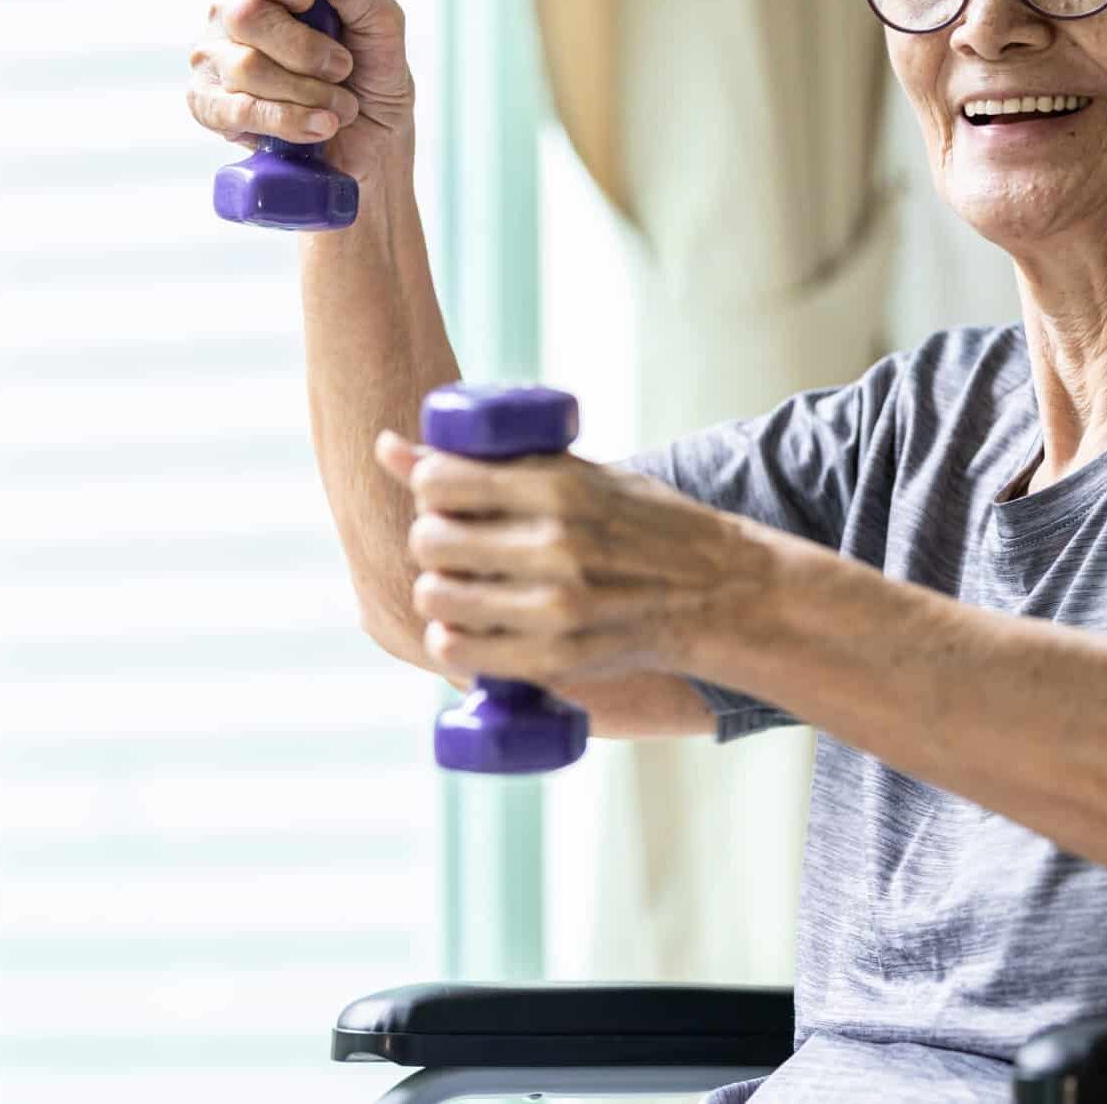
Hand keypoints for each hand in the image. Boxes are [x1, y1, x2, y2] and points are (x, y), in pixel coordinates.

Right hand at [187, 0, 415, 187]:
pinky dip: (286, 120)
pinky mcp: (212, 109)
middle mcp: (232, 15)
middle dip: (305, 49)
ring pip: (245, 66)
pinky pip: (236, 110)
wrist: (376, 149)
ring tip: (342, 107)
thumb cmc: (375, 80)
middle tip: (343, 68)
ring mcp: (216, 62)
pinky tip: (318, 127)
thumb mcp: (382, 30)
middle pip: (245, 14)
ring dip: (307, 92)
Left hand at [372, 430, 774, 689]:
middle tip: (452, 543)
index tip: (444, 494)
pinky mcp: (556, 659)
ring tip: (460, 584)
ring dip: (437, 590)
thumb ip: (494, 463)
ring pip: (437, 596)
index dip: (428, 486)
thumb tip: (387, 447)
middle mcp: (555, 545)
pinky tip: (466, 627)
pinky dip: (452, 639)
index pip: (441, 481)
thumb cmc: (643, 524)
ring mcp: (555, 607)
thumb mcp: (579, 475)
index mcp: (560, 486)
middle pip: (432, 540)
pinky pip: (460, 651)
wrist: (719, 592)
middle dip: (430, 539)